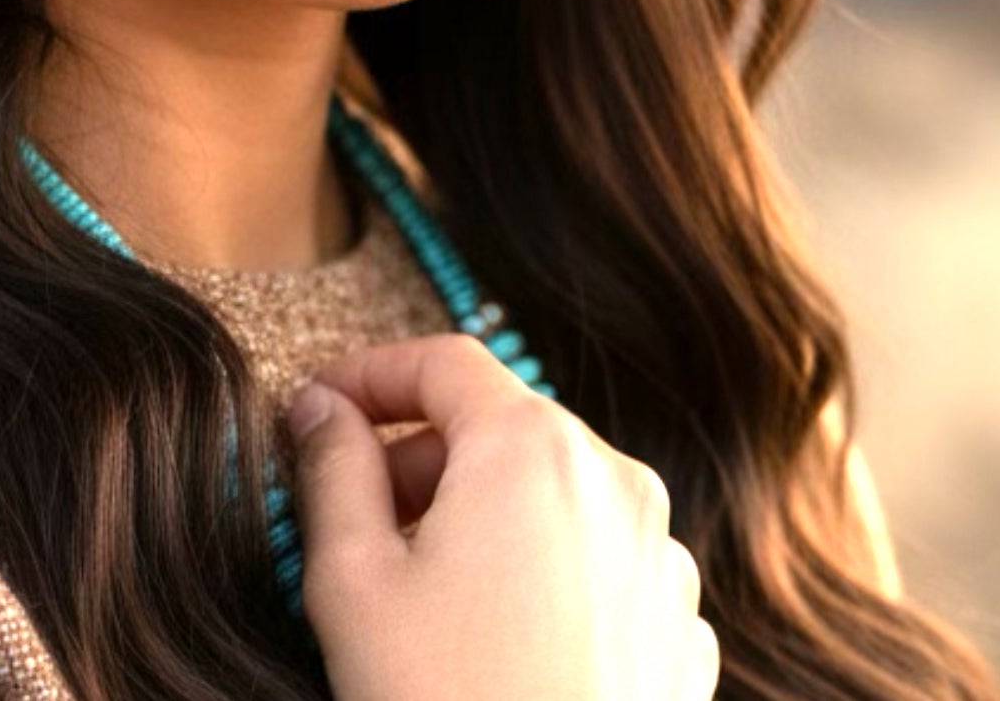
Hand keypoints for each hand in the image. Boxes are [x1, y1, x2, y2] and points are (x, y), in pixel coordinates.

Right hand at [286, 332, 718, 700]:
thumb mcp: (352, 580)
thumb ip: (331, 468)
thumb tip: (320, 406)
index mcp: (532, 447)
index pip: (443, 361)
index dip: (371, 374)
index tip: (320, 406)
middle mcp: (615, 480)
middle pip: (502, 425)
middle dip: (422, 454)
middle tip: (357, 512)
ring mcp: (660, 556)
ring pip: (553, 493)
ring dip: (483, 513)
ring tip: (423, 587)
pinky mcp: (679, 627)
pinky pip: (598, 560)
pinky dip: (541, 569)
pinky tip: (494, 637)